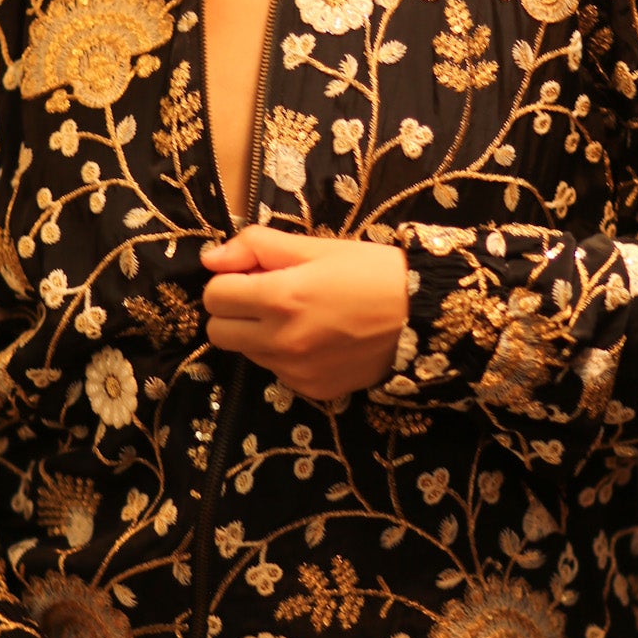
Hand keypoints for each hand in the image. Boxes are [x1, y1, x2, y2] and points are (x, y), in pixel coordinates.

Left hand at [200, 224, 408, 400]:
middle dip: (233, 312)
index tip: (252, 274)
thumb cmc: (374, 272)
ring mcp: (296, 371)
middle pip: (218, 332)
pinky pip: (278, 372)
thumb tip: (212, 258)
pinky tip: (318, 339)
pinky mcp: (312, 390)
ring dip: (259, 334)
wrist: (425, 316)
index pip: (214, 296)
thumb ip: (258, 247)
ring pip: (247, 353)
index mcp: (280, 297)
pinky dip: (286, 356)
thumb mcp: (319, 246)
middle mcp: (281, 341)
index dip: (228, 280)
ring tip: (300, 317)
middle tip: (266, 297)